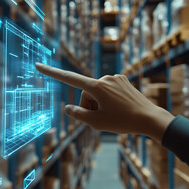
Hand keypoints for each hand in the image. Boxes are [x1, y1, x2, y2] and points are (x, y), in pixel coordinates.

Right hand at [35, 63, 174, 141]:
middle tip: (100, 119)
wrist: (150, 118)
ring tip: (112, 115)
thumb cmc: (123, 122)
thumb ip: (78, 115)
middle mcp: (105, 78)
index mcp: (97, 87)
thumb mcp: (97, 123)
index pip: (69, 78)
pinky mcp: (123, 80)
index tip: (38, 65)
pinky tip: (119, 108)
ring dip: (99, 104)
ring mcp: (115, 78)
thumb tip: (67, 108)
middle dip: (89, 106)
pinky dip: (108, 99)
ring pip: (97, 92)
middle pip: (86, 93)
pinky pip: (108, 89)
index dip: (52, 73)